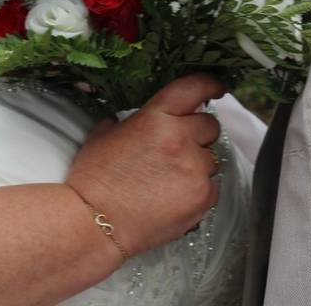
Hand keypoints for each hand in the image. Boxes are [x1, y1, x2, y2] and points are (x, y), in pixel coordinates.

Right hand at [66, 74, 225, 256]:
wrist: (94, 224)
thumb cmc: (94, 181)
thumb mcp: (104, 134)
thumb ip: (131, 121)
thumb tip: (144, 118)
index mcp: (155, 118)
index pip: (193, 88)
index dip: (209, 85)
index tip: (216, 88)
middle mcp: (179, 138)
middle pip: (210, 126)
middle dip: (198, 135)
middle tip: (178, 150)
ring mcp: (194, 168)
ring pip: (212, 158)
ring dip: (197, 165)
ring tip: (170, 181)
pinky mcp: (202, 196)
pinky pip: (213, 186)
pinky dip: (199, 190)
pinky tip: (175, 198)